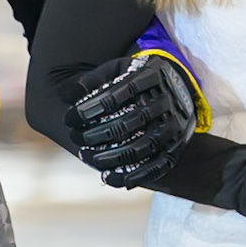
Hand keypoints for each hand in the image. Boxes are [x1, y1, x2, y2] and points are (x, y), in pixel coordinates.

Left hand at [66, 52, 197, 187]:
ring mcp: (174, 126)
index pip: (116, 95)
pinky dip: (132, 175)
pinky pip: (157, 166)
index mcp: (150, 77)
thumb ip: (94, 78)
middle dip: (94, 135)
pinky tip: (108, 177)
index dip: (89, 109)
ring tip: (86, 155)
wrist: (179, 86)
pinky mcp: (177, 146)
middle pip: (127, 124)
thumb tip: (66, 93)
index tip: (70, 118)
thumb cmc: (138, 79)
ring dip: (109, 157)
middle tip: (75, 137)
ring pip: (140, 148)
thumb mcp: (119, 69)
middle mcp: (165, 101)